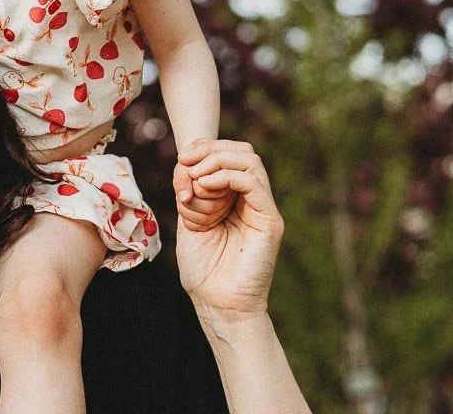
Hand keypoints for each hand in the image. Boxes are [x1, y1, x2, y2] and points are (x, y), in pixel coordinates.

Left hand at [174, 140, 284, 321]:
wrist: (218, 305)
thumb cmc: (203, 270)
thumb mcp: (189, 221)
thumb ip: (191, 193)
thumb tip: (187, 165)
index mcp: (234, 199)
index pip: (228, 155)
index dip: (205, 148)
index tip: (181, 158)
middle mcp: (251, 200)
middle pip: (242, 152)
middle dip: (210, 148)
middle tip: (185, 160)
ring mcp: (262, 208)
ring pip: (250, 161)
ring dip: (216, 161)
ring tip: (195, 177)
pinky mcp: (270, 220)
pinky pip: (253, 183)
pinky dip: (226, 176)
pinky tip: (206, 185)